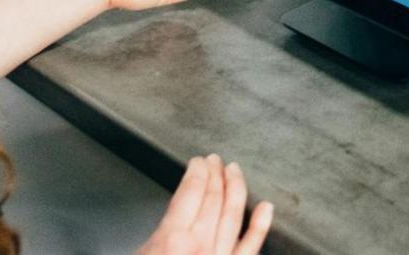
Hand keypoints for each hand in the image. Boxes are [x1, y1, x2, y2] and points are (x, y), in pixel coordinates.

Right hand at [140, 155, 271, 254]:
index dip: (197, 171)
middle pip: (213, 198)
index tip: (199, 162)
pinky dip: (261, 224)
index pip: (191, 191)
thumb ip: (161, 237)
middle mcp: (200, 246)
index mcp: (173, 239)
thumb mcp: (142, 254)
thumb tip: (171, 224)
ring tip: (236, 172)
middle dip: (215, 175)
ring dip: (236, 189)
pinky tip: (266, 207)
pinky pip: (252, 246)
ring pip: (234, 215)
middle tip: (216, 161)